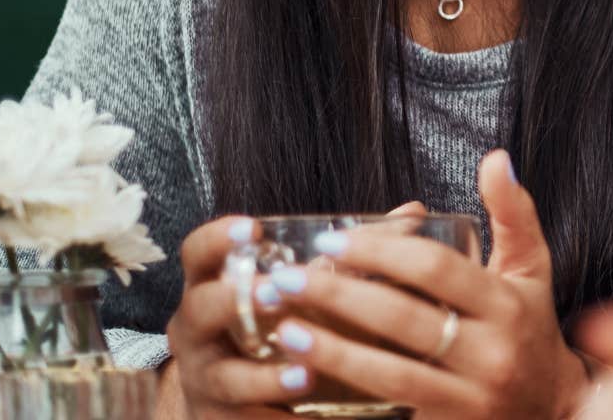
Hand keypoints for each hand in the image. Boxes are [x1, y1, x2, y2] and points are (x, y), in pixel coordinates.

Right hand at [161, 201, 431, 417]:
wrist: (247, 398)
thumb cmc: (282, 326)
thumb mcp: (308, 287)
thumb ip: (355, 251)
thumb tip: (413, 212)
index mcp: (218, 285)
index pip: (199, 253)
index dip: (219, 237)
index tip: (253, 227)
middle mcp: (200, 328)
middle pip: (201, 308)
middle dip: (236, 300)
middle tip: (277, 292)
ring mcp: (207, 376)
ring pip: (225, 374)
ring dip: (264, 374)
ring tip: (306, 369)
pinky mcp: (220, 416)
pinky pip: (243, 416)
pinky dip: (277, 413)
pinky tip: (308, 406)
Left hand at [260, 150, 585, 418]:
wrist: (548, 409)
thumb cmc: (530, 328)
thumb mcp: (532, 269)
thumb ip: (514, 213)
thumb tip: (496, 159)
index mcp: (507, 305)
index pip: (437, 269)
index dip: (382, 252)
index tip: (334, 240)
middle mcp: (491, 353)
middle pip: (405, 319)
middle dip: (342, 297)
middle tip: (291, 279)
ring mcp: (468, 397)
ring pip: (390, 372)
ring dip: (332, 350)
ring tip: (285, 328)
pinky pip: (390, 405)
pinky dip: (346, 389)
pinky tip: (308, 374)